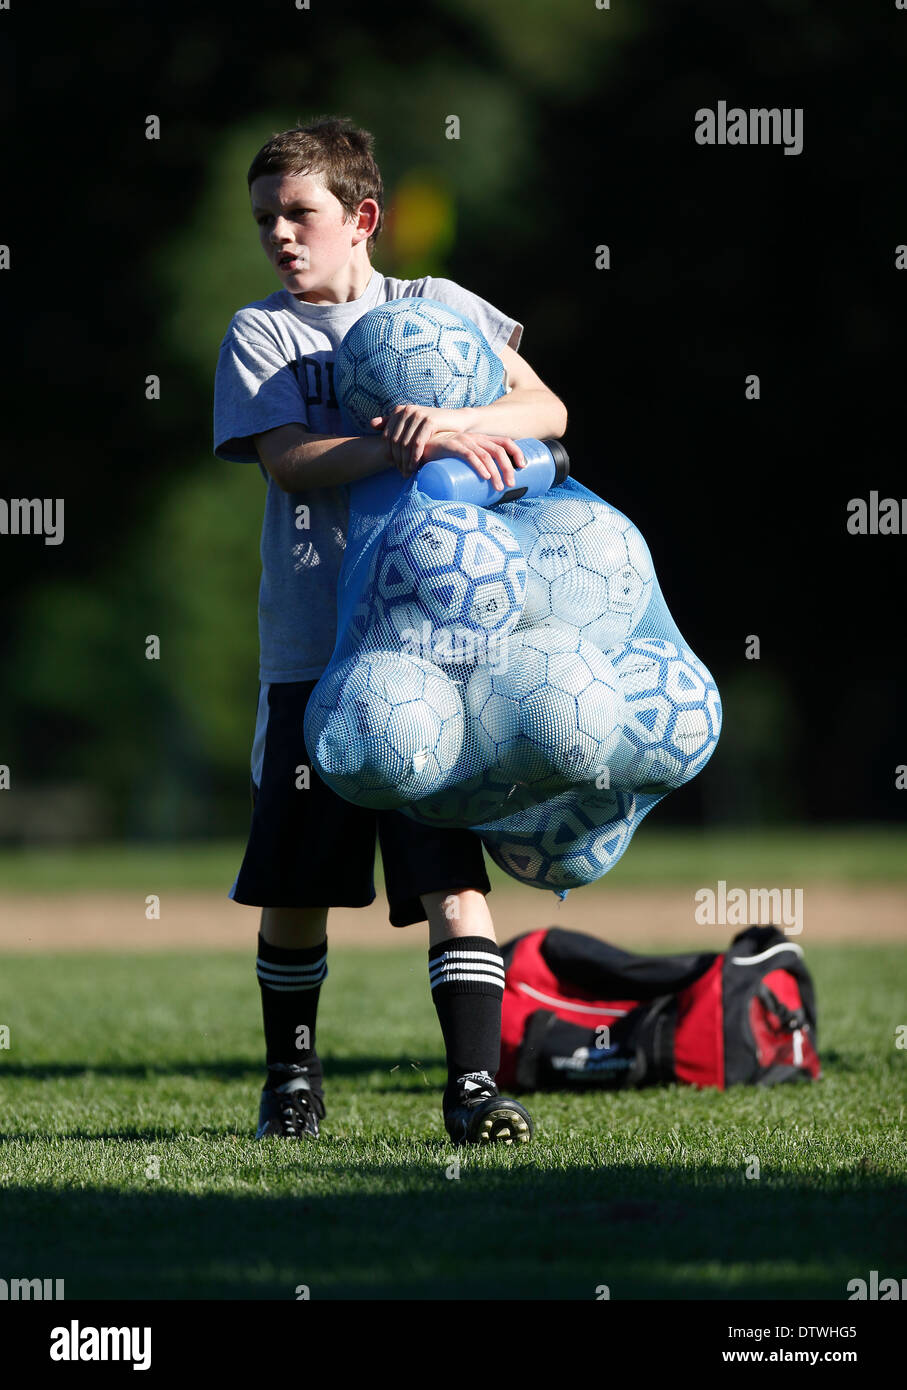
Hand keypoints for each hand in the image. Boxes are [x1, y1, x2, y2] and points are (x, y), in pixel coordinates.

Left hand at [370, 404, 452, 468]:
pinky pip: (417, 443)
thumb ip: (392, 422)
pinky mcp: (429, 421)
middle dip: (398, 460)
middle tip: (403, 474)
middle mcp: (407, 410)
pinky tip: (416, 466)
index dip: (390, 454)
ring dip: (406, 461)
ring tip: (408, 473)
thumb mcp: (411, 424)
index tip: (395, 467)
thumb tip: (371, 424)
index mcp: (399, 411)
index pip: (387, 437)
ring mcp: (418, 414)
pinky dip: (415, 457)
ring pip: (405, 444)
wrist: (458, 421)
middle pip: (395, 442)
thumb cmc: (433, 425)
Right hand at [410, 431, 526, 490]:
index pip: (505, 441)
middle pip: (499, 450)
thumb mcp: (463, 460)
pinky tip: (485, 476)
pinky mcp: (451, 446)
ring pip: (487, 455)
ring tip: (499, 487)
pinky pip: (469, 455)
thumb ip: (474, 469)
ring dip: (496, 472)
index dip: (517, 452)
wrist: (419, 447)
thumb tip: (488, 492)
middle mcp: (475, 438)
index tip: (524, 467)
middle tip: (511, 485)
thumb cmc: (444, 458)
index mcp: (481, 440)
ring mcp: (463, 441)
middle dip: (508, 468)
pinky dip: (479, 466)